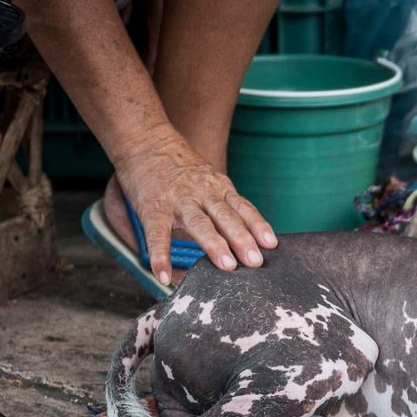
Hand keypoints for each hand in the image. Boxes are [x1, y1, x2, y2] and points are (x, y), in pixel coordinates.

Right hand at [113, 129, 275, 285]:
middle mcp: (201, 193)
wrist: (145, 140)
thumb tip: (241, 234)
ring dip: (214, 245)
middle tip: (255, 261)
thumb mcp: (208, 178)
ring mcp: (177, 201)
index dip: (258, 225)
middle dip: (242, 239)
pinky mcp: (152, 208)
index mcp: (217, 188)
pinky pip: (157, 235)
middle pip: (226, 216)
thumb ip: (222, 203)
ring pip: (199, 223)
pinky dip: (160, 256)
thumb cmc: (179, 165)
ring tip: (227, 266)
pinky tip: (164, 275)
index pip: (242, 207)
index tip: (271, 244)